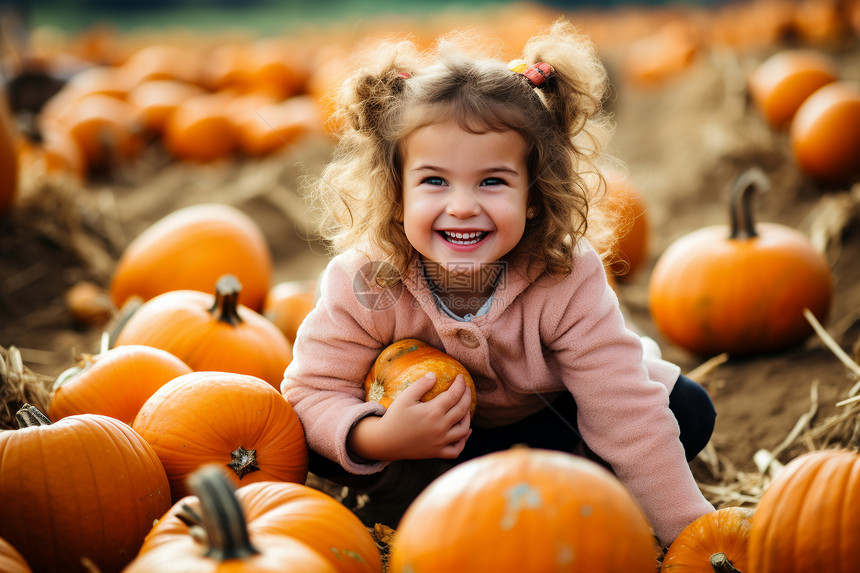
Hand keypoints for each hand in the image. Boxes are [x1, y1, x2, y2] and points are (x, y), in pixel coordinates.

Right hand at [348, 372, 471, 461]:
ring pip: (463, 430)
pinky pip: (456, 449)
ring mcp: (440, 442)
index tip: (461, 377)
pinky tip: (466, 431)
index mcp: (433, 411)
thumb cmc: (394, 417)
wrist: (385, 442)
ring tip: (465, 408)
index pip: (454, 395)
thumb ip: (420, 385)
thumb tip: (434, 375)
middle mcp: (440, 427)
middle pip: (462, 409)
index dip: (460, 384)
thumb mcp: (405, 398)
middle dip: (467, 396)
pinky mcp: (437, 452)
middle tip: (466, 388)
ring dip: (468, 417)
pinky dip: (464, 441)